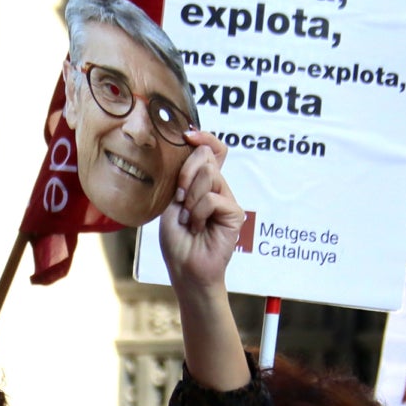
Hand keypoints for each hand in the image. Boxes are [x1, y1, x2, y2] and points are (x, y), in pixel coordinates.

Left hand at [154, 133, 241, 291]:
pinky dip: (198, 213)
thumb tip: (193, 149)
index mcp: (202, 184)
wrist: (185, 270)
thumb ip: (182, 178)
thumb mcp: (171, 203)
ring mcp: (227, 200)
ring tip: (188, 219)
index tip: (188, 135)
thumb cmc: (177, 240)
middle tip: (179, 201)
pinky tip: (197, 227)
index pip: (213, 150)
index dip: (204, 137)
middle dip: (185, 176)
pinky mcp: (235, 213)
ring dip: (190, 199)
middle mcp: (218, 188)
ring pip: (209, 175)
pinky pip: (212, 198)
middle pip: (206, 158)